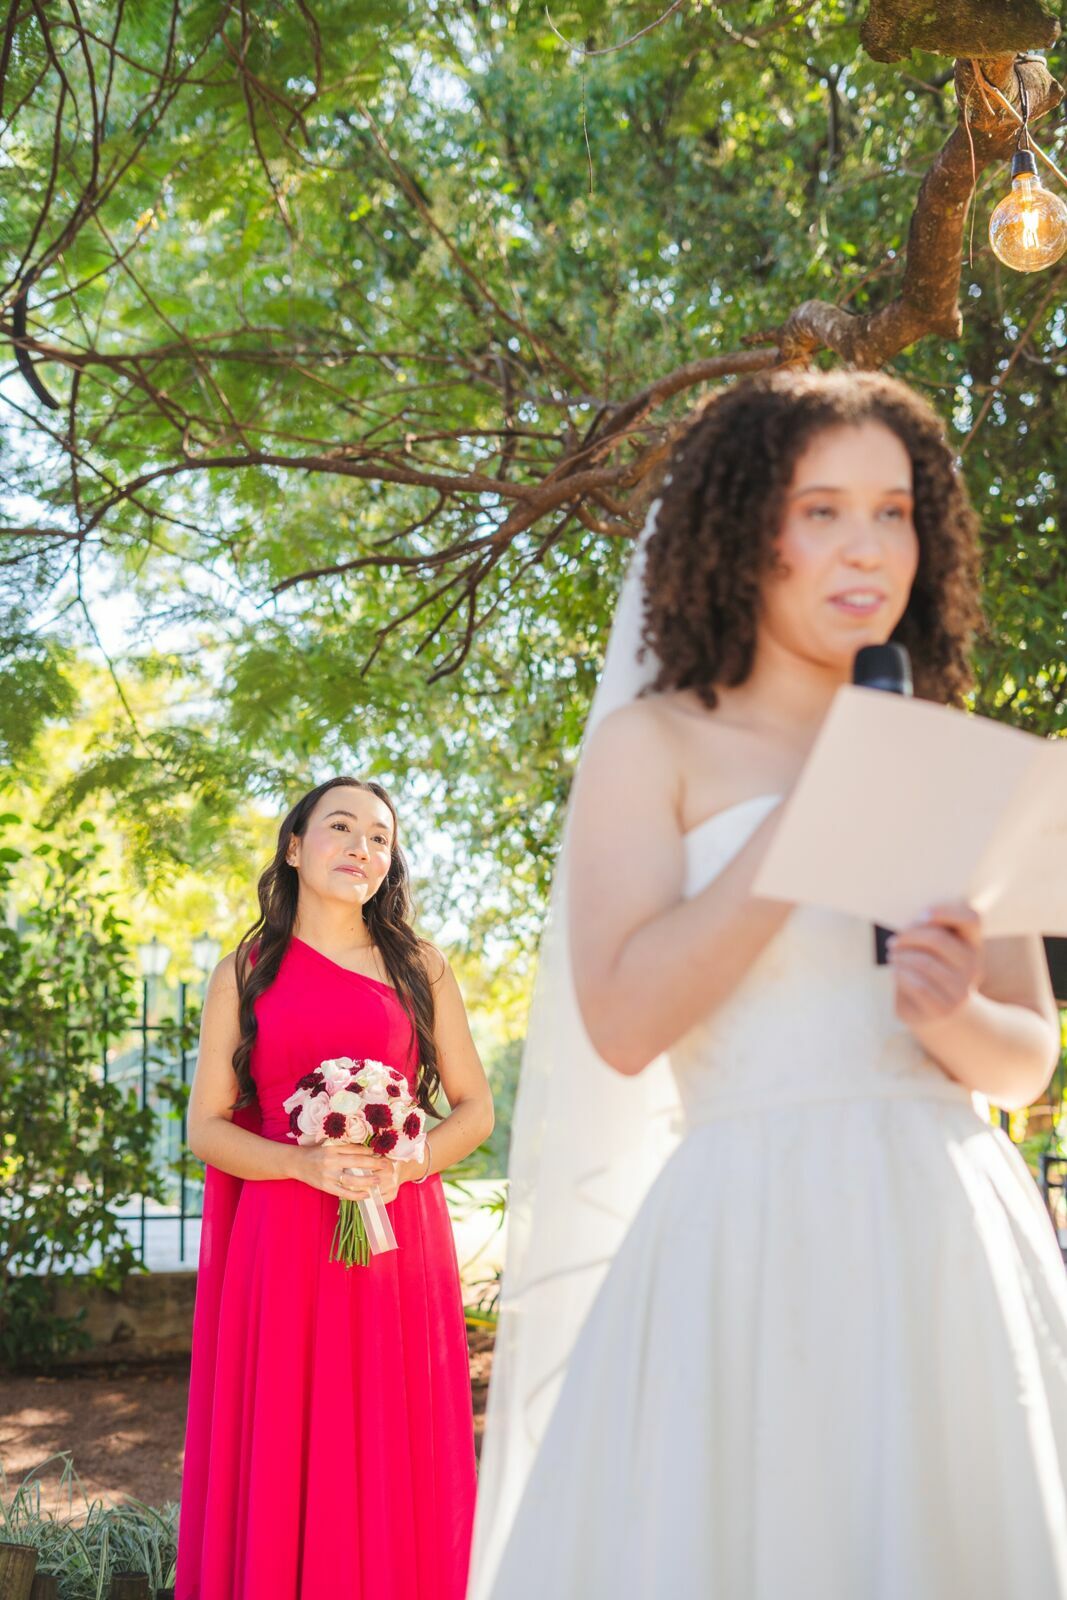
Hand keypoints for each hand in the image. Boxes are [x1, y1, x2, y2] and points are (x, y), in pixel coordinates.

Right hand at [289, 1141, 395, 1202]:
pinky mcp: (326, 1187)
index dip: (369, 1151)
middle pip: (356, 1162)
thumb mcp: (329, 1145)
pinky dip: (356, 1195)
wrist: (296, 1163)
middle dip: (373, 1164)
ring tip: (378, 1181)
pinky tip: (366, 1195)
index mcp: (333, 1148)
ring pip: (352, 1179)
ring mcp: (328, 1175)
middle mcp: (331, 1160)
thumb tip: (366, 1149)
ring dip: (367, 1180)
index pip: (355, 1149)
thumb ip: (345, 1147)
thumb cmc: (316, 1153)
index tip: (380, 1153)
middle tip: (386, 1165)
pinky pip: (344, 1193)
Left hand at [887, 902, 982, 1029]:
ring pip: (924, 962)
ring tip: (893, 956)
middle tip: (894, 941)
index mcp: (974, 945)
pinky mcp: (942, 1009)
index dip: (945, 910)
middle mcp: (972, 967)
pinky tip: (895, 971)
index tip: (921, 915)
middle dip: (909, 936)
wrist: (947, 1020)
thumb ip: (931, 934)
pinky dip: (900, 973)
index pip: (972, 918)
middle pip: (938, 939)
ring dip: (901, 956)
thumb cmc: (935, 975)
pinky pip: (916, 984)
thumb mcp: (940, 953)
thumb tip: (909, 922)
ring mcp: (960, 991)